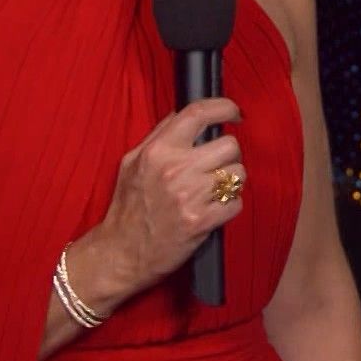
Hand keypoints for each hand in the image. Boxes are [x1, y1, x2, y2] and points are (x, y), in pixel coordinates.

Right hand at [85, 97, 245, 298]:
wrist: (122, 252)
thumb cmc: (128, 207)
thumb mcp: (132, 162)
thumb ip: (158, 135)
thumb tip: (184, 113)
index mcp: (158, 150)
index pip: (198, 113)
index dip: (224, 107)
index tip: (233, 113)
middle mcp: (175, 169)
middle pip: (230, 145)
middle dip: (228, 156)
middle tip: (217, 166)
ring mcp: (190, 196)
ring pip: (238, 174)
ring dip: (231, 182)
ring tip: (214, 190)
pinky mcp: (201, 221)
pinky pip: (236, 203)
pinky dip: (229, 206)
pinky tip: (213, 209)